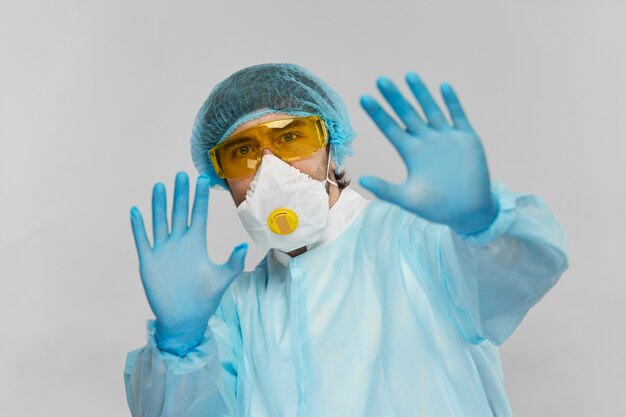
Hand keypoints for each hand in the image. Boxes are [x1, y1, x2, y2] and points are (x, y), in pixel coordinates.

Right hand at [130, 172, 247, 354]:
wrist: (184, 318)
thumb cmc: (204, 299)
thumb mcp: (222, 279)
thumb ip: (233, 262)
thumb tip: (243, 246)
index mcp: (196, 243)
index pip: (198, 214)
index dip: (200, 198)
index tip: (202, 180)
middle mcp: (180, 242)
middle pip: (179, 212)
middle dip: (180, 194)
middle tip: (181, 175)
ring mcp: (164, 250)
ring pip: (160, 221)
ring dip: (159, 205)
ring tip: (159, 186)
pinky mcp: (150, 262)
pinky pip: (143, 241)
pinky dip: (139, 227)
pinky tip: (136, 211)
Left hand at [359, 72, 497, 234]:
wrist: (469, 212)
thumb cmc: (438, 208)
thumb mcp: (409, 199)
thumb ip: (386, 189)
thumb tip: (362, 179)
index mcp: (411, 153)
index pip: (390, 128)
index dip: (378, 114)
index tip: (364, 98)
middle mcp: (426, 141)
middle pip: (408, 114)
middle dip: (395, 98)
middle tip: (381, 80)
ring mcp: (447, 138)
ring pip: (431, 109)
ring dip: (421, 93)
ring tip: (409, 75)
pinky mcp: (466, 139)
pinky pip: (458, 116)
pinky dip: (451, 102)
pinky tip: (443, 86)